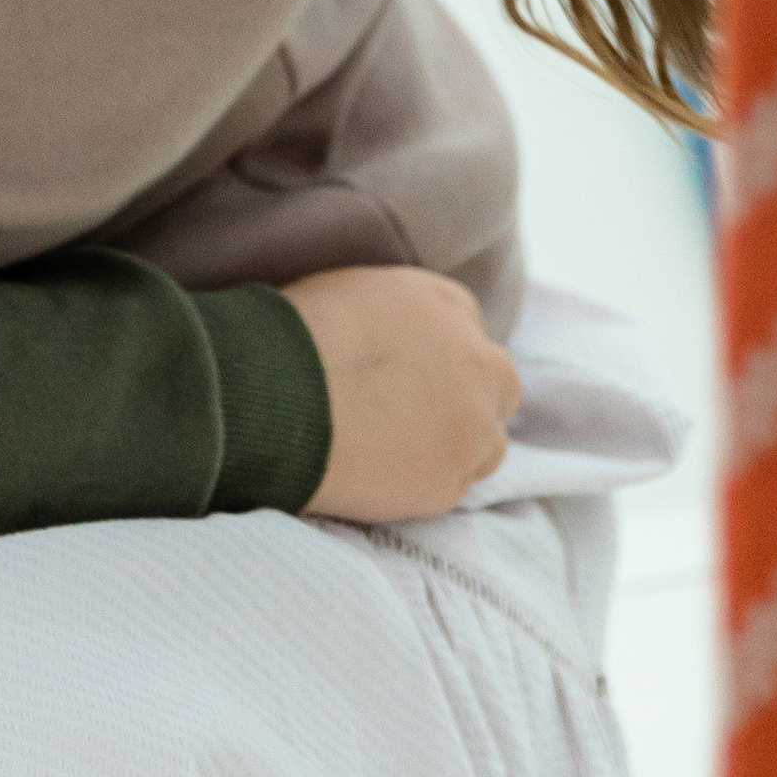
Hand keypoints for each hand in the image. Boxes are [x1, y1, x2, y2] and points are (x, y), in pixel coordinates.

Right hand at [286, 264, 520, 522]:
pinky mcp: (452, 484)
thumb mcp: (354, 290)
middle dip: (469, 396)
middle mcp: (475, 361)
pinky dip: (427, 481)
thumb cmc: (295, 333)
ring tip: (397, 448)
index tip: (411, 368)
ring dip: (457, 444)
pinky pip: (453, 485)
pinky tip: (383, 473)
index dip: (439, 351)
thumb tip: (399, 339)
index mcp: (445, 304)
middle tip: (416, 410)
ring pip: (488, 443)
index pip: (468, 327)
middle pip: (499, 383)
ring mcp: (471, 427)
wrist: (277, 394)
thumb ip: (401, 315)